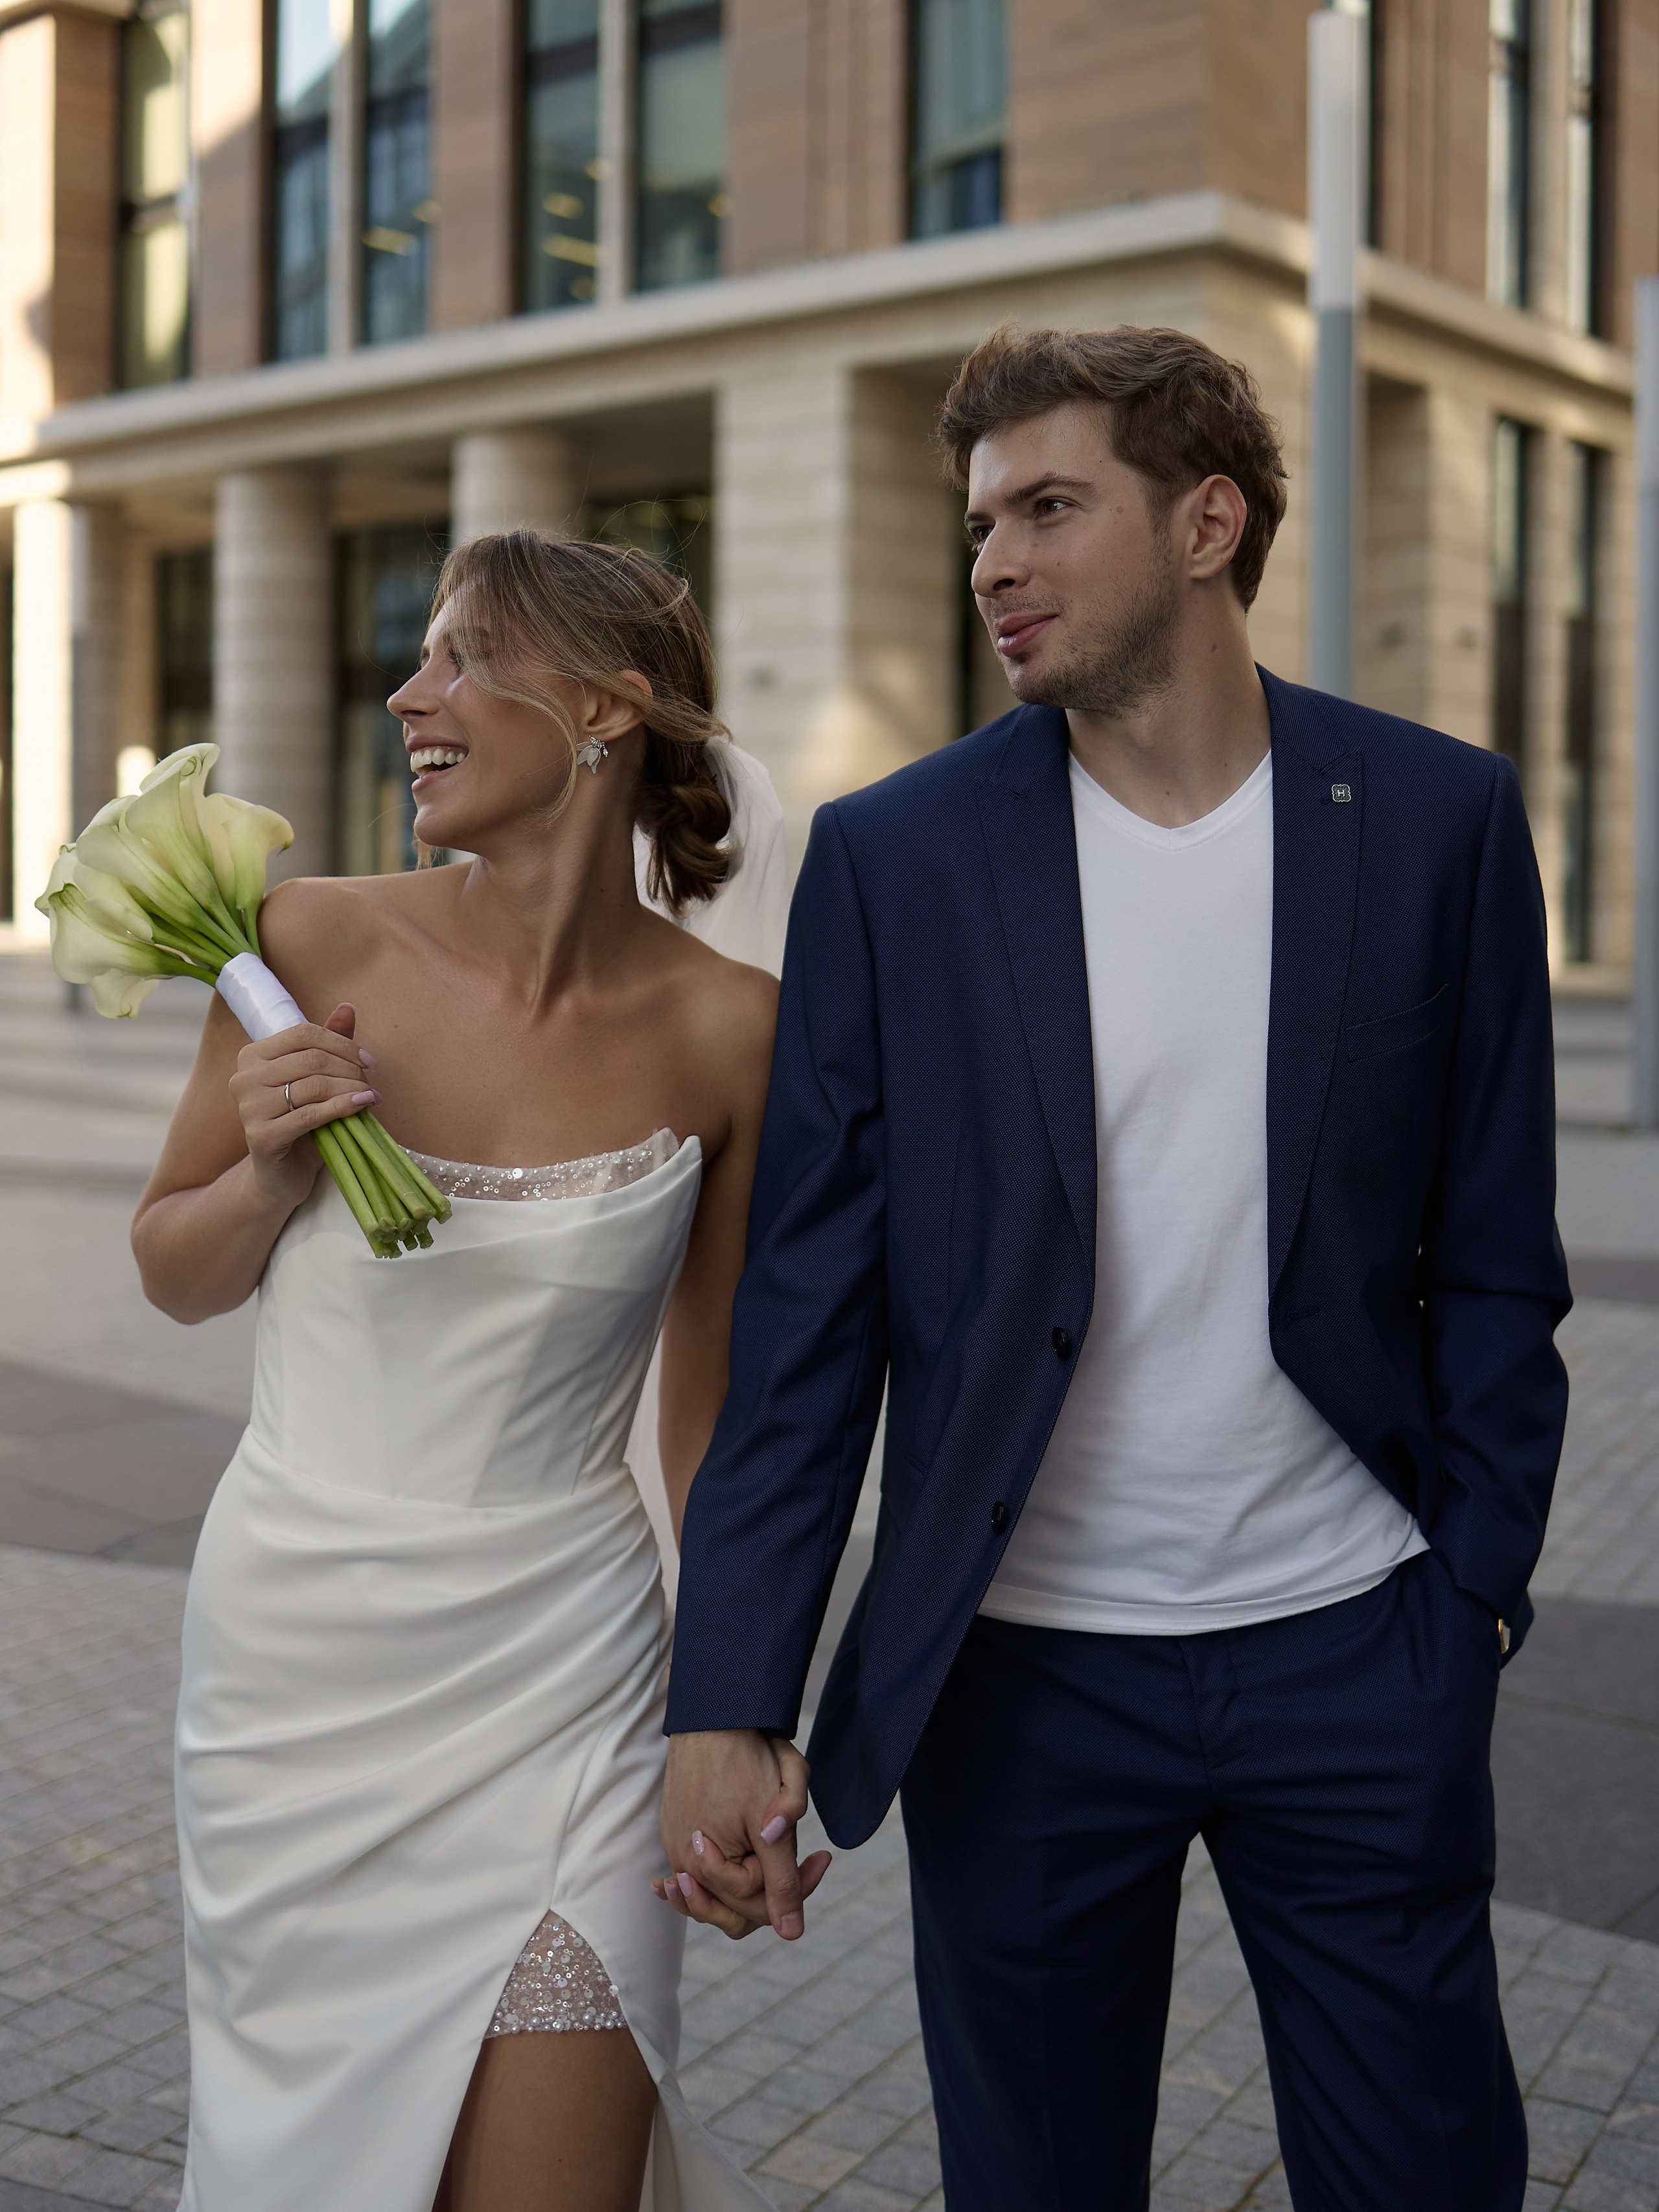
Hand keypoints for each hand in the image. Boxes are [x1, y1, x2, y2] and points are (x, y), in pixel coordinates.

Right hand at [227, 1003, 379, 1208]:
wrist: (281, 1177)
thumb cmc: (302, 1125)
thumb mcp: (316, 1082)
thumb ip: (328, 1045)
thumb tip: (347, 1007)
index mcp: (252, 1056)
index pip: (304, 1034)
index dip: (342, 1043)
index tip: (369, 1061)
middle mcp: (244, 1078)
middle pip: (312, 1059)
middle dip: (351, 1070)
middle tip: (371, 1085)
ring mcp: (248, 1107)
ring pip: (314, 1085)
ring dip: (352, 1090)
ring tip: (371, 1098)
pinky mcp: (260, 1136)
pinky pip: (310, 1115)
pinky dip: (342, 1108)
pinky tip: (363, 1107)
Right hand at [658, 1730, 831, 1941]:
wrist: (713, 1712)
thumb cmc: (746, 1760)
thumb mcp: (773, 1822)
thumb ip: (783, 1880)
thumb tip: (791, 1933)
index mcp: (707, 1865)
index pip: (759, 1906)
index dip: (797, 1888)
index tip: (823, 1857)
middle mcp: (683, 1862)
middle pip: (736, 1907)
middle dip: (773, 1887)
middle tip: (807, 1856)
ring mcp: (675, 1844)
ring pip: (717, 1890)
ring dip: (748, 1882)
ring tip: (782, 1858)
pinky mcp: (675, 1827)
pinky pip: (699, 1867)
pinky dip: (718, 1872)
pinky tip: (742, 1861)